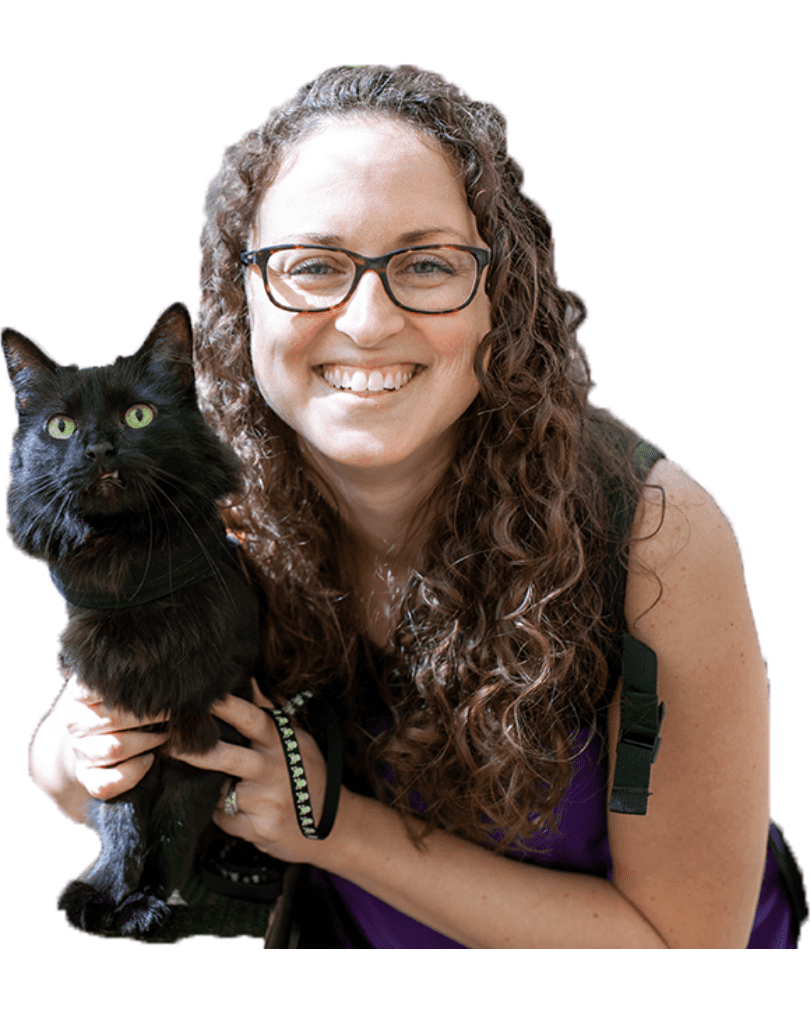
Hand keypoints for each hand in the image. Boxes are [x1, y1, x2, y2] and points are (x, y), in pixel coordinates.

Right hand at [62, 673, 169, 799]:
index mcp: (81, 693)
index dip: (134, 690)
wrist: (106, 739)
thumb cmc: (128, 705)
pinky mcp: (87, 778)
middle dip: (151, 717)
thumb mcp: (127, 686)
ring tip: (164, 735)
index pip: (99, 687)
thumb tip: (166, 669)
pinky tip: (149, 760)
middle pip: (115, 717)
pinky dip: (133, 772)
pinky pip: (107, 782)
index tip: (161, 688)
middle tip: (172, 713)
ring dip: (147, 743)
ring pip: (115, 748)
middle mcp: (75, 721)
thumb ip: (136, 675)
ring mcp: (80, 751)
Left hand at [170, 684, 332, 864]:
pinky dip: (224, 813)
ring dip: (212, 787)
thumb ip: (271, 714)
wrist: (333, 828)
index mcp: (284, 742)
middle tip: (172, 743)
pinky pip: (224, 817)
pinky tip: (241, 811)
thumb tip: (248, 680)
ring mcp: (267, 801)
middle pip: (229, 756)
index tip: (201, 696)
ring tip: (213, 781)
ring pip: (221, 790)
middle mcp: (275, 769)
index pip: (252, 718)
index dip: (226, 706)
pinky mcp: (259, 828)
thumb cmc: (309, 775)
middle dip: (199, 750)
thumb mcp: (298, 741)